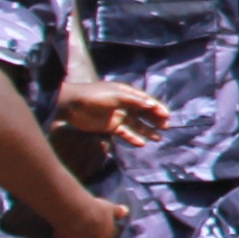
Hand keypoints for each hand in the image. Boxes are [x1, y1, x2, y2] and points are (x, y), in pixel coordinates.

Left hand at [57, 81, 171, 148]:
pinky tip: (141, 143)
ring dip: (147, 131)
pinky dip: (133, 138)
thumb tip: (152, 105)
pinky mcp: (110, 127)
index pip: (145, 101)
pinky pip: (125, 133)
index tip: (167, 116)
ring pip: (136, 124)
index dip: (156, 107)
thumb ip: (135, 101)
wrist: (72, 105)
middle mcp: (124, 104)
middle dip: (154, 120)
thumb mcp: (117, 95)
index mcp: (126, 93)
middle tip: (166, 127)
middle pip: (143, 113)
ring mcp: (117, 116)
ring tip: (158, 138)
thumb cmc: (94, 96)